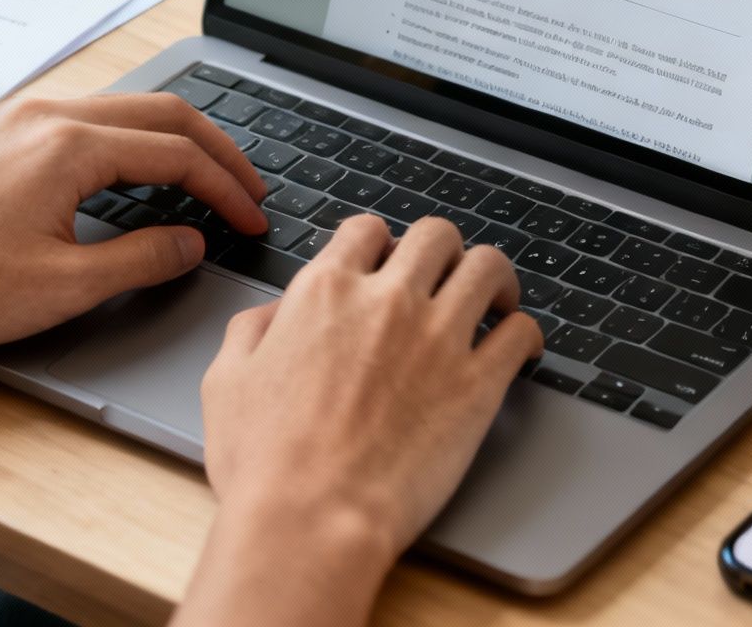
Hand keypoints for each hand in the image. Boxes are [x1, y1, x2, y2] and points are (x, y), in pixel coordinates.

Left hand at [0, 92, 267, 352]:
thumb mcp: (65, 286)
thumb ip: (142, 259)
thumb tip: (191, 243)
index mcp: (70, 145)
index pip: (178, 153)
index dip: (227, 188)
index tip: (253, 219)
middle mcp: (50, 115)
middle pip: (163, 112)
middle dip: (217, 151)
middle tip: (250, 190)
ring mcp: (25, 118)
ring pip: (128, 110)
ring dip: (177, 141)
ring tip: (209, 181)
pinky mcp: (7, 134)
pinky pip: (91, 119)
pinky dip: (135, 142)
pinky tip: (144, 176)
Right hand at [189, 216, 543, 614]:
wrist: (310, 521)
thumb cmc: (264, 466)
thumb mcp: (226, 382)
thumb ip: (251, 330)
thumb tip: (275, 314)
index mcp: (325, 292)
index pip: (367, 230)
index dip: (380, 242)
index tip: (388, 262)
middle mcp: (387, 302)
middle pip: (436, 235)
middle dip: (443, 250)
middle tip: (446, 275)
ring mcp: (438, 339)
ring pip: (488, 267)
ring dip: (494, 278)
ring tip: (495, 299)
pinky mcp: (477, 386)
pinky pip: (521, 332)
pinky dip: (525, 333)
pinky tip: (519, 347)